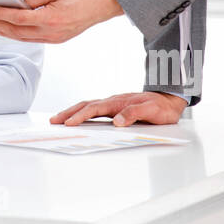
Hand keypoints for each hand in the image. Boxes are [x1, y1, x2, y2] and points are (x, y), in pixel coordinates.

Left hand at [0, 0, 122, 42]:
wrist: (101, 5)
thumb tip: (18, 4)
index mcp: (50, 19)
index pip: (18, 19)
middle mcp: (51, 33)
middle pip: (17, 32)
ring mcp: (53, 38)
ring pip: (23, 38)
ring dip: (5, 32)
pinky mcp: (56, 39)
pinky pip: (32, 39)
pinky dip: (18, 34)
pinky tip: (9, 30)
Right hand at [50, 91, 186, 127]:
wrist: (170, 100)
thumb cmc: (161, 107)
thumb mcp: (152, 111)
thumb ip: (134, 113)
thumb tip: (117, 121)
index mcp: (118, 102)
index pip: (94, 109)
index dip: (80, 116)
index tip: (69, 123)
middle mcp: (112, 102)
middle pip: (85, 106)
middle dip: (69, 113)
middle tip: (54, 120)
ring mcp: (113, 104)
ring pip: (88, 107)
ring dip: (73, 112)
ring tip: (59, 119)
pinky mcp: (115, 108)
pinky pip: (94, 110)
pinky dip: (82, 113)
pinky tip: (77, 118)